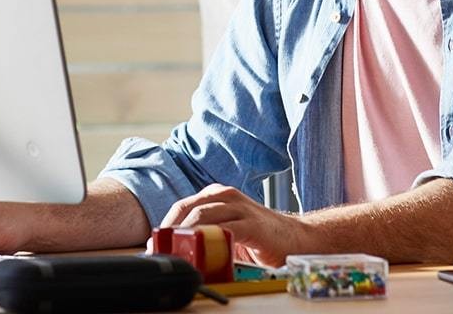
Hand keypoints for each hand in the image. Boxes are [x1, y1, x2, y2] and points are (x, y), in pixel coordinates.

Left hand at [156, 184, 314, 267]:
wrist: (299, 239)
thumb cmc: (261, 238)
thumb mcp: (227, 233)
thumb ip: (206, 237)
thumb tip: (176, 256)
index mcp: (216, 196)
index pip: (182, 207)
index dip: (164, 225)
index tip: (153, 245)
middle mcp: (226, 197)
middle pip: (187, 208)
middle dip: (168, 230)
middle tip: (157, 249)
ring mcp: (240, 208)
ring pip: (202, 215)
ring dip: (183, 235)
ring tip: (172, 252)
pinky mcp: (253, 224)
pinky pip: (225, 230)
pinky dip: (209, 241)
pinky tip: (200, 253)